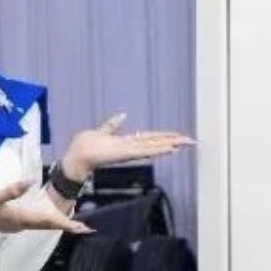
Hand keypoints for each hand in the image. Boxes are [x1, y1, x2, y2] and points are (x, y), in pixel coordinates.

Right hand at [0, 180, 92, 236]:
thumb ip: (10, 190)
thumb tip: (30, 182)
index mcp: (20, 218)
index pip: (49, 222)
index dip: (68, 225)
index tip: (85, 228)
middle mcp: (20, 224)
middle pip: (48, 225)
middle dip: (67, 225)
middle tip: (85, 227)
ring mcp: (13, 225)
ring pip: (41, 225)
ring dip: (56, 223)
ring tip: (71, 222)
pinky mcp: (8, 222)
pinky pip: (32, 223)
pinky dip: (44, 221)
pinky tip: (44, 216)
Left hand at [61, 113, 194, 178]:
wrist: (78, 155)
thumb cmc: (87, 145)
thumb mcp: (102, 131)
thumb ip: (112, 125)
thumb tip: (122, 115)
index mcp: (129, 142)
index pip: (151, 138)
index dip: (166, 136)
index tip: (180, 136)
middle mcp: (133, 148)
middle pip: (158, 143)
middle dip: (175, 142)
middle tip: (192, 142)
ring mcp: (131, 151)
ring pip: (155, 147)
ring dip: (171, 145)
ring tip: (186, 144)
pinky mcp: (127, 154)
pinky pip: (146, 151)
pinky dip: (159, 150)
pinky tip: (170, 148)